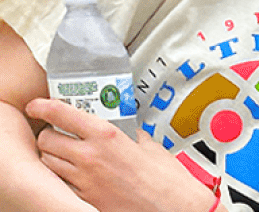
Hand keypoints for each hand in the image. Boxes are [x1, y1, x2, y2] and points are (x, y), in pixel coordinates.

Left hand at [27, 99, 216, 211]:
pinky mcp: (84, 198)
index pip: (62, 114)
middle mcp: (90, 157)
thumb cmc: (166, 179)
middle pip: (47, 139)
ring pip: (48, 162)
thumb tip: (127, 131)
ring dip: (52, 155)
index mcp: (107, 136)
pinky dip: (63, 176)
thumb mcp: (149, 146)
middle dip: (49, 134)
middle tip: (58, 133)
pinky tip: (77, 174)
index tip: (38, 105)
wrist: (171, 207)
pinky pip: (61, 183)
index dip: (43, 106)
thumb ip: (132, 134)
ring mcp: (84, 180)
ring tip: (65, 153)